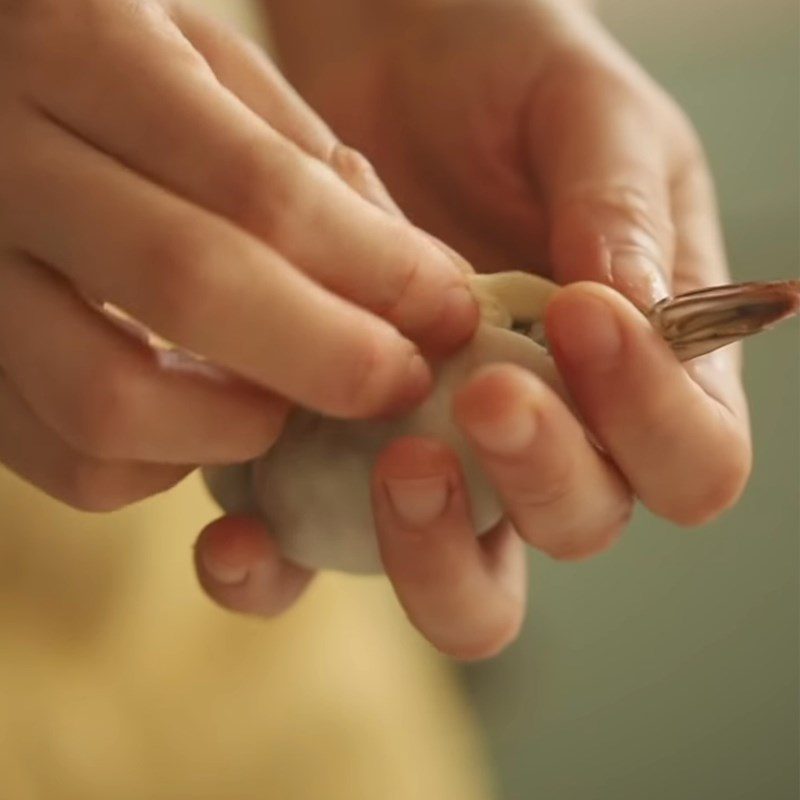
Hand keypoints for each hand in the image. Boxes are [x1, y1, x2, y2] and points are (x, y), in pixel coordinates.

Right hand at [0, 0, 475, 510]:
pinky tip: (205, 417)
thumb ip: (319, 176)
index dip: (377, 270)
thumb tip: (432, 290)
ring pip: (107, 402)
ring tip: (290, 406)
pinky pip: (69, 460)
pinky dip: (162, 465)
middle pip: (188, 287)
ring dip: (235, 427)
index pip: (260, 189)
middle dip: (328, 360)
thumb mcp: (219, 72)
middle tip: (396, 383)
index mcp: (85, 44)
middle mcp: (2, 159)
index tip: (447, 314)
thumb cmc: (122, 68)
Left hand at [209, 0, 748, 658]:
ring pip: (462, 586)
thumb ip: (617, 209)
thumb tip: (629, 311)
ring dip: (428, 555)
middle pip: (580, 526)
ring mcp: (444, 460)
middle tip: (484, 395)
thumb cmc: (505, 71)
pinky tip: (239, 537)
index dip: (652, 421)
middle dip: (542, 479)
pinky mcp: (337, 460)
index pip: (691, 459)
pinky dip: (280, 566)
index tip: (581, 319)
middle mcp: (550, 434)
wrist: (383, 54)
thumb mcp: (586, 114)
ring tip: (392, 467)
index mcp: (637, 368)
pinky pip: (319, 552)